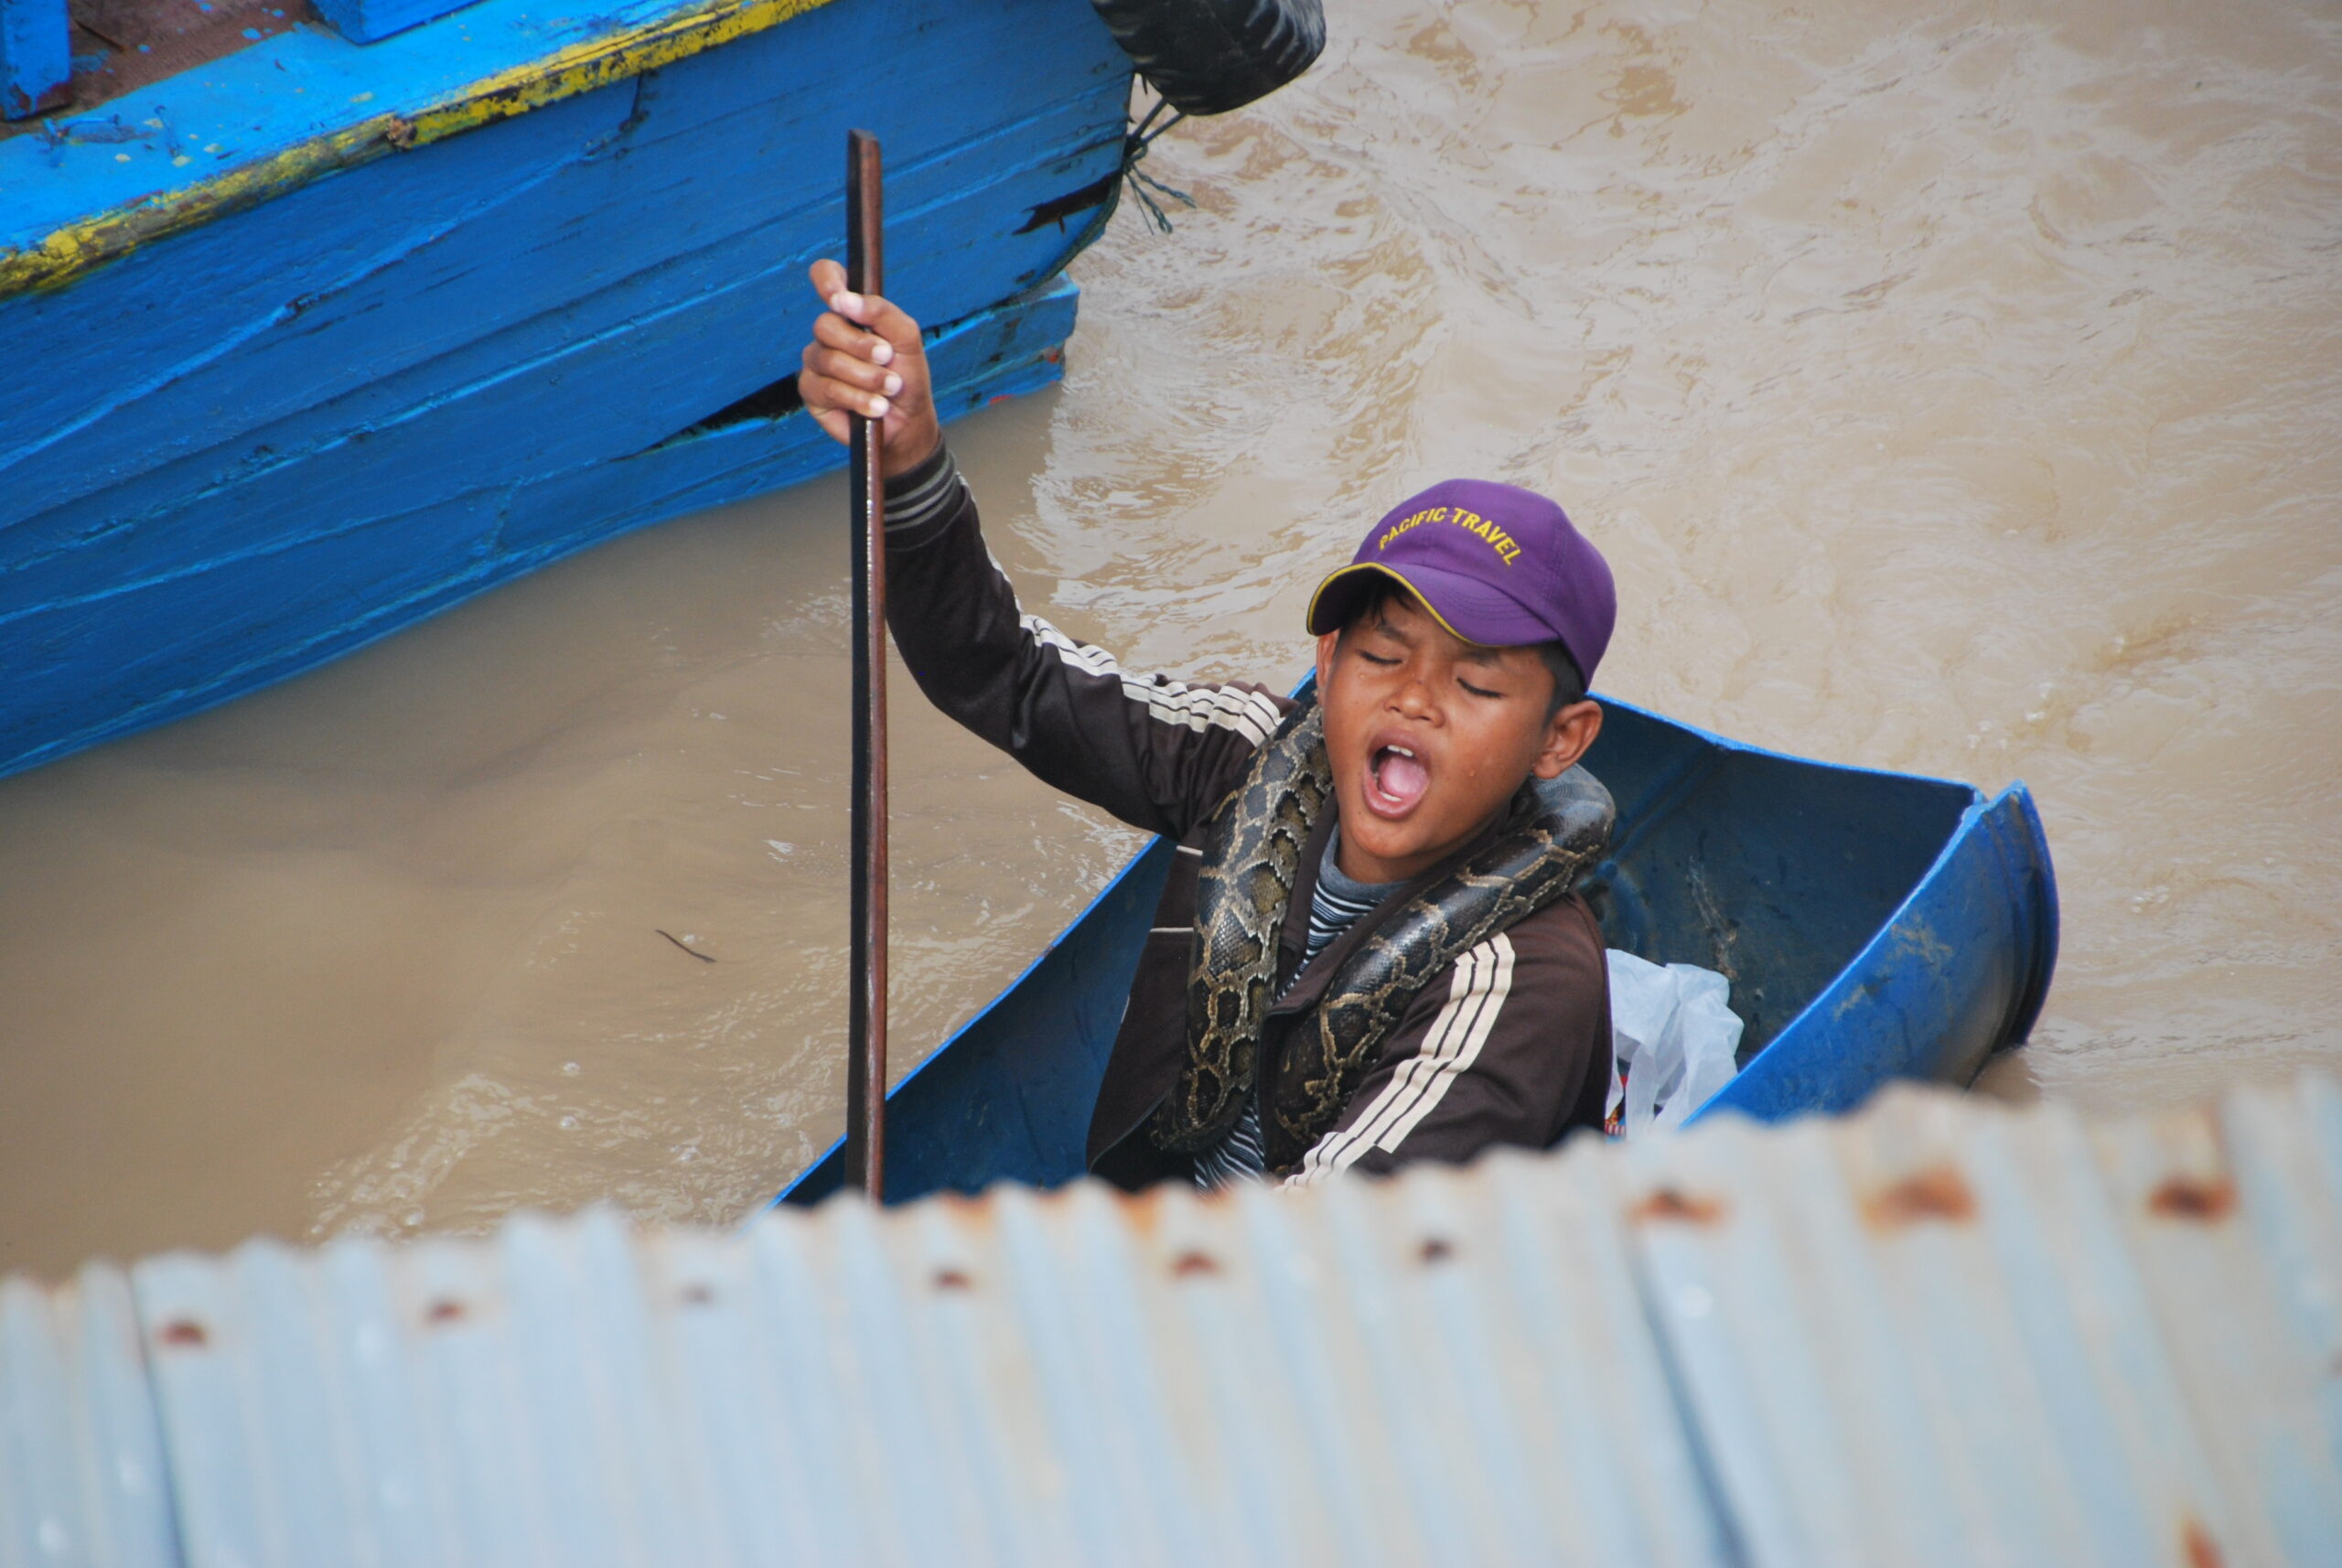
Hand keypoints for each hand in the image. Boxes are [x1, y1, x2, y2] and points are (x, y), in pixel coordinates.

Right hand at [797, 258, 940, 477]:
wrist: (908, 422)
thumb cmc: (907, 376)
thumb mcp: (907, 339)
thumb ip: (882, 312)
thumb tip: (846, 301)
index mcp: (851, 311)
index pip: (827, 277)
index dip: (827, 280)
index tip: (840, 298)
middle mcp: (829, 333)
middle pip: (825, 324)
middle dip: (861, 345)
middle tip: (887, 358)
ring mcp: (816, 361)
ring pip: (828, 359)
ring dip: (866, 377)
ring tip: (889, 387)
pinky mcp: (811, 391)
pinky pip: (826, 388)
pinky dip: (857, 398)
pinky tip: (876, 407)